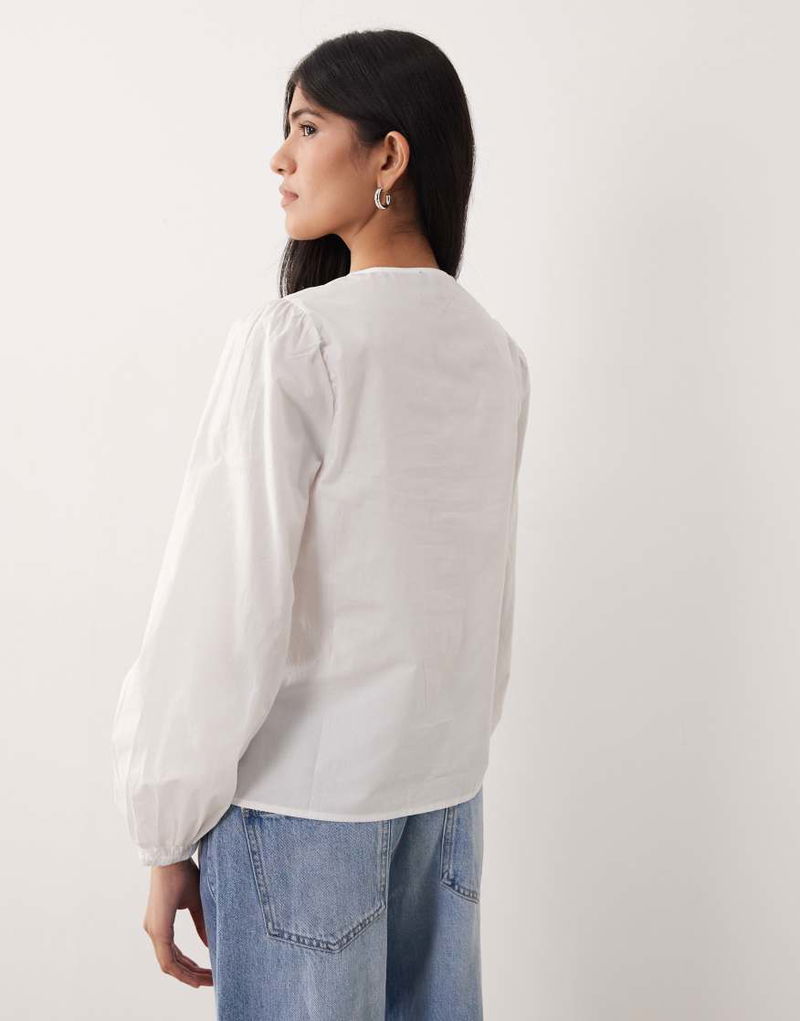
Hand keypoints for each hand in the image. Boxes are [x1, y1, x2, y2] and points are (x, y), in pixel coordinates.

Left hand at [142, 857, 212, 987]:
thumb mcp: (196, 902)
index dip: (189, 968)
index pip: (174, 955)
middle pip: (172, 964)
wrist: (172, 857)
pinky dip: (182, 971)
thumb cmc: (183, 874)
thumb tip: (209, 945)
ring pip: (169, 965)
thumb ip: (201, 924)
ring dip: (189, 976)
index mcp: (161, 925)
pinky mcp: (158, 930)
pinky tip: (196, 977)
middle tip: (211, 981)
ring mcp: (154, 931)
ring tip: (208, 981)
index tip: (206, 973)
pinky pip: (168, 960)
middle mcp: (154, 931)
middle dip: (192, 975)